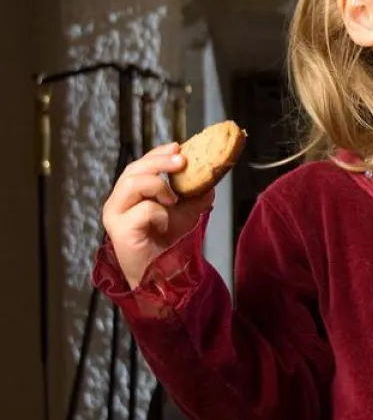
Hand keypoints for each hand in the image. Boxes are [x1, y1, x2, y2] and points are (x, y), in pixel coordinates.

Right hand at [101, 142, 214, 288]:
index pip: (140, 165)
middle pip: (133, 169)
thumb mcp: (187, 212)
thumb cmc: (168, 241)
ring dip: (158, 185)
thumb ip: (196, 194)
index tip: (178, 146)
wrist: (162, 273)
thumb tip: (210, 178)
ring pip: (132, 183)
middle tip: (182, 160)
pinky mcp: (120, 230)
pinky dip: (159, 213)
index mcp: (131, 193)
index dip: (158, 153)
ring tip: (173, 199)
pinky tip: (163, 224)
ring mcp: (116, 215)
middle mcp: (119, 201)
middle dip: (159, 161)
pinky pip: (143, 210)